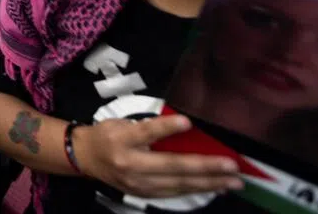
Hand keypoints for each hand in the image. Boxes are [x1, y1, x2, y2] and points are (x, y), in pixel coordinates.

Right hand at [74, 114, 241, 198]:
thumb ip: (147, 128)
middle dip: (204, 167)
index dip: (166, 128)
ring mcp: (138, 183)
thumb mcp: (121, 123)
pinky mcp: (144, 194)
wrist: (85, 158)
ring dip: (209, 183)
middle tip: (231, 165)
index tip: (187, 122)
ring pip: (179, 184)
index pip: (146, 133)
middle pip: (170, 166)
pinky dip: (198, 189)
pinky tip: (216, 187)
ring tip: (233, 181)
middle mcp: (130, 164)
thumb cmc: (107, 135)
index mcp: (122, 140)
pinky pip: (175, 192)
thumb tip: (183, 130)